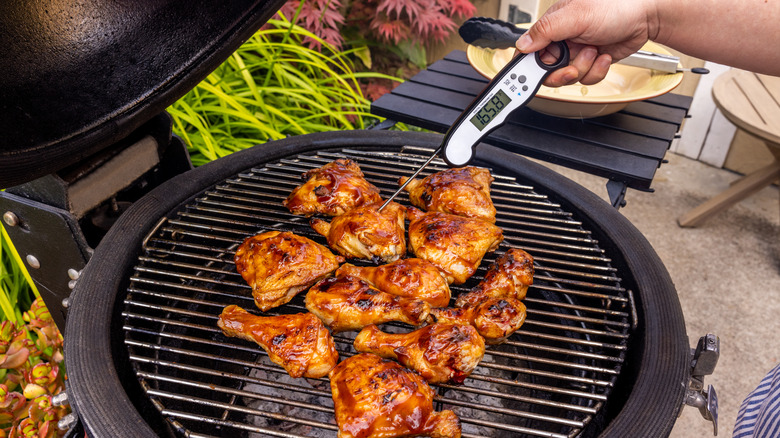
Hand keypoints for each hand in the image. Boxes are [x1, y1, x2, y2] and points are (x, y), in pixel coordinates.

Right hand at [516, 0, 656, 85]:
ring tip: (594, 51)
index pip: (530, 52)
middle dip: (562, 72)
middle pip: (548, 71)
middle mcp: (563, 40)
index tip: (534, 77)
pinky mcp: (591, 61)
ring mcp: (577, 52)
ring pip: (568, 77)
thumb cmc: (616, 6)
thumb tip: (522, 44)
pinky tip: (603, 55)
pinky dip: (597, 70)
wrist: (647, 16)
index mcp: (552, 26)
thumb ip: (545, 30)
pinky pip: (586, 78)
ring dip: (584, 68)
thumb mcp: (575, 16)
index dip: (530, 67)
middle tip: (571, 67)